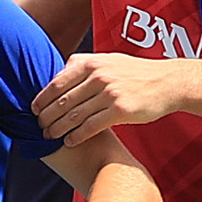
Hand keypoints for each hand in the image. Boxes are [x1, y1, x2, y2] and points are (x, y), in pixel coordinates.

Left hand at [33, 51, 192, 142]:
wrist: (167, 82)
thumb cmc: (135, 73)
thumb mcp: (108, 59)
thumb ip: (84, 64)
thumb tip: (58, 72)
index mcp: (91, 63)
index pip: (57, 83)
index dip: (42, 98)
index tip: (33, 110)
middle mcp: (98, 76)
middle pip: (63, 101)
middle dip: (47, 117)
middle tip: (39, 127)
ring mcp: (110, 93)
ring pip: (74, 115)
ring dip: (58, 129)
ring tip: (49, 137)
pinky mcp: (120, 111)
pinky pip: (91, 126)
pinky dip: (77, 136)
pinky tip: (69, 141)